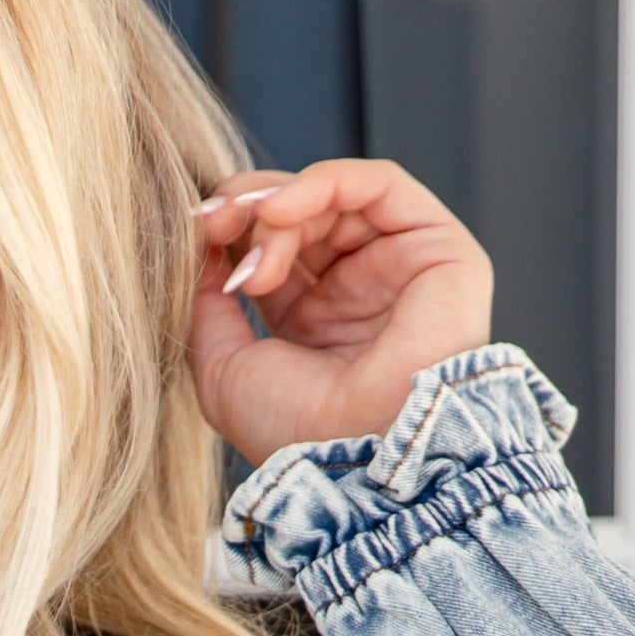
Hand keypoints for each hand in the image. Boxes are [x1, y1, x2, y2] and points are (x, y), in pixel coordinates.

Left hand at [188, 159, 493, 472]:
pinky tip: (280, 210)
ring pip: (335, 195)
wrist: (352, 453)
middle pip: (303, 213)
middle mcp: (360, 291)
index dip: (233, 228)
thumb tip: (199, 248)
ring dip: (279, 204)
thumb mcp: (223, 369)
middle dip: (249, 207)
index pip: (276, 245)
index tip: (195, 231)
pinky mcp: (439, 246)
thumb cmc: (291, 430)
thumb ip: (206, 305)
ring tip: (252, 233)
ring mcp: (401, 266)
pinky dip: (324, 181)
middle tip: (215, 223)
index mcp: (315, 322)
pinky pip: (379, 183)